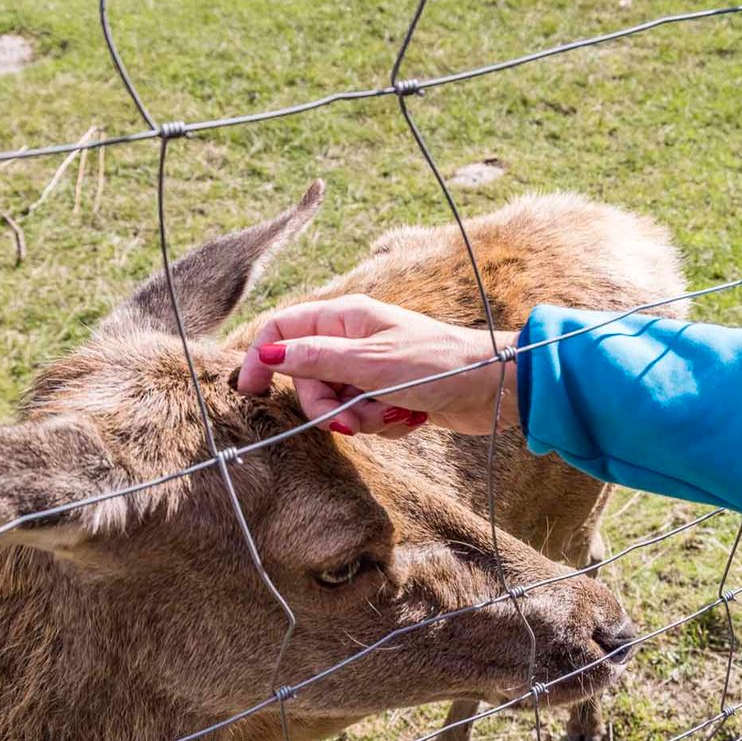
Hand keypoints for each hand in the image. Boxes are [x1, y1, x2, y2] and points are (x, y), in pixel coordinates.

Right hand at [234, 295, 520, 435]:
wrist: (491, 389)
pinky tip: (409, 417)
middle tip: (351, 417)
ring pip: (335, 403)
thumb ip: (316, 359)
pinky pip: (361, 417)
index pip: (283, 330)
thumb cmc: (437, 364)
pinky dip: (381, 423)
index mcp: (345, 317)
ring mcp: (369, 369)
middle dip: (327, 405)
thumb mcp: (370, 363)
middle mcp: (353, 340)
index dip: (260, 358)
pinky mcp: (385, 395)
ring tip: (395, 412)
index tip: (250, 391)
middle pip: (307, 377)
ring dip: (361, 418)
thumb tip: (267, 355)